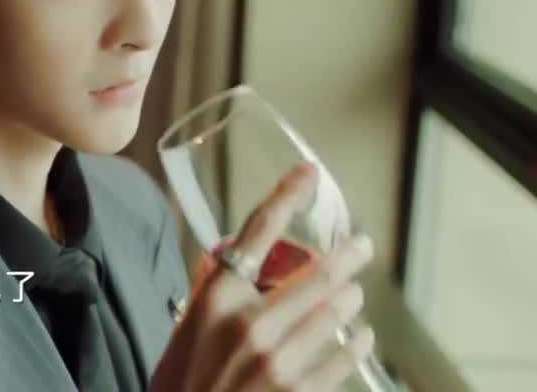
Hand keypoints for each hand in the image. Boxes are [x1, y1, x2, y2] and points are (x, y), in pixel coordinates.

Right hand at [151, 163, 376, 390]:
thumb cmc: (182, 381)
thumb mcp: (186, 328)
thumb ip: (217, 297)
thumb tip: (245, 269)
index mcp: (216, 298)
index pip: (258, 232)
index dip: (288, 196)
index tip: (308, 173)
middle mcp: (249, 323)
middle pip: (318, 273)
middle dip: (348, 256)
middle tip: (361, 246)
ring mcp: (277, 359)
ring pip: (336, 312)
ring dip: (351, 298)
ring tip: (354, 294)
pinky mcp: (298, 391)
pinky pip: (343, 357)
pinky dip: (356, 343)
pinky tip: (360, 336)